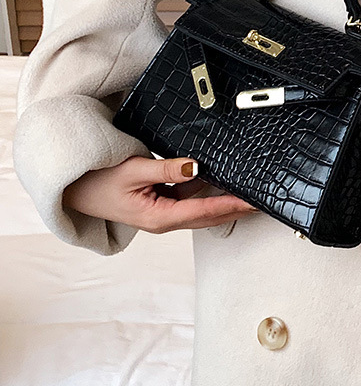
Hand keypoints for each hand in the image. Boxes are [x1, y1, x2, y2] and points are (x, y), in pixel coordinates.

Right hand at [63, 155, 259, 234]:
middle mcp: (164, 220)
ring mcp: (164, 213)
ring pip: (201, 208)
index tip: (251, 201)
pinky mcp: (162, 203)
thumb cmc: (98, 182)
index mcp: (158, 217)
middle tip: (261, 201)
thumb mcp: (133, 170)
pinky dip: (208, 192)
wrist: (75, 189)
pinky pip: (190, 199)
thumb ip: (167, 168)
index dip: (230, 205)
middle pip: (208, 215)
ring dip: (225, 202)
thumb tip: (194, 166)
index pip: (203, 212)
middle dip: (236, 208)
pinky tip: (223, 183)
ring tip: (249, 193)